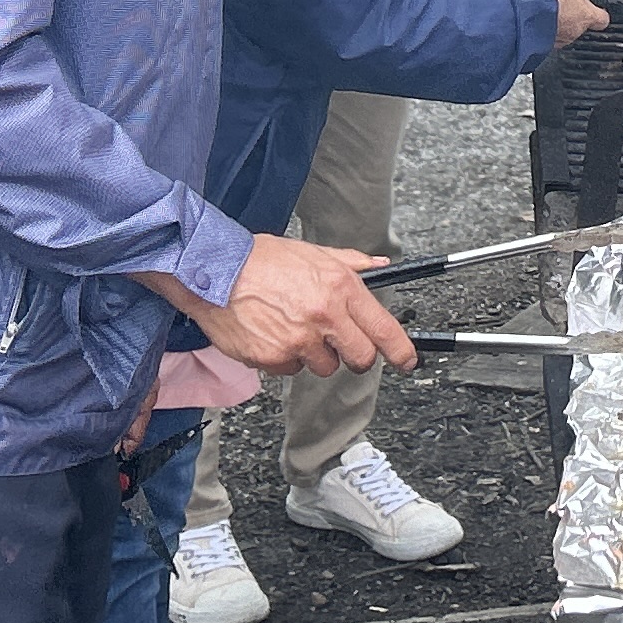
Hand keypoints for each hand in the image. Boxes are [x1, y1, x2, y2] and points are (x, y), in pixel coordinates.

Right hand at [138, 234, 412, 378]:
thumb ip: (351, 263)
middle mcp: (324, 316)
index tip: (408, 360)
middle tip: (340, 344)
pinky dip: (284, 358)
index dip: (401, 351)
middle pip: (361, 358)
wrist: (214, 271)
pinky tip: (272, 334)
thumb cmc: (261, 260)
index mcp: (340, 288)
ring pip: (324, 367)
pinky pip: (291, 370)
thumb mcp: (313, 253)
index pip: (383, 329)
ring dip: (314, 355)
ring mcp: (298, 341)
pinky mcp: (273, 358)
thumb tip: (379, 266)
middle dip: (355, 356)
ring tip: (293, 328)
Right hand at [545, 0, 607, 45]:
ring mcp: (561, 38)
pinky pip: (550, 36)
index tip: (596, 4)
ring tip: (553, 6)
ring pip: (567, 30)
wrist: (523, 12)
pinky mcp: (545, 42)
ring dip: (562, 20)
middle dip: (577, 14)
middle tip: (568, 1)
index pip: (603, 19)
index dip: (600, 10)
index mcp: (587, 15)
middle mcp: (576, 30)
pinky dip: (548, 27)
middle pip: (584, 24)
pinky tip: (541, 16)